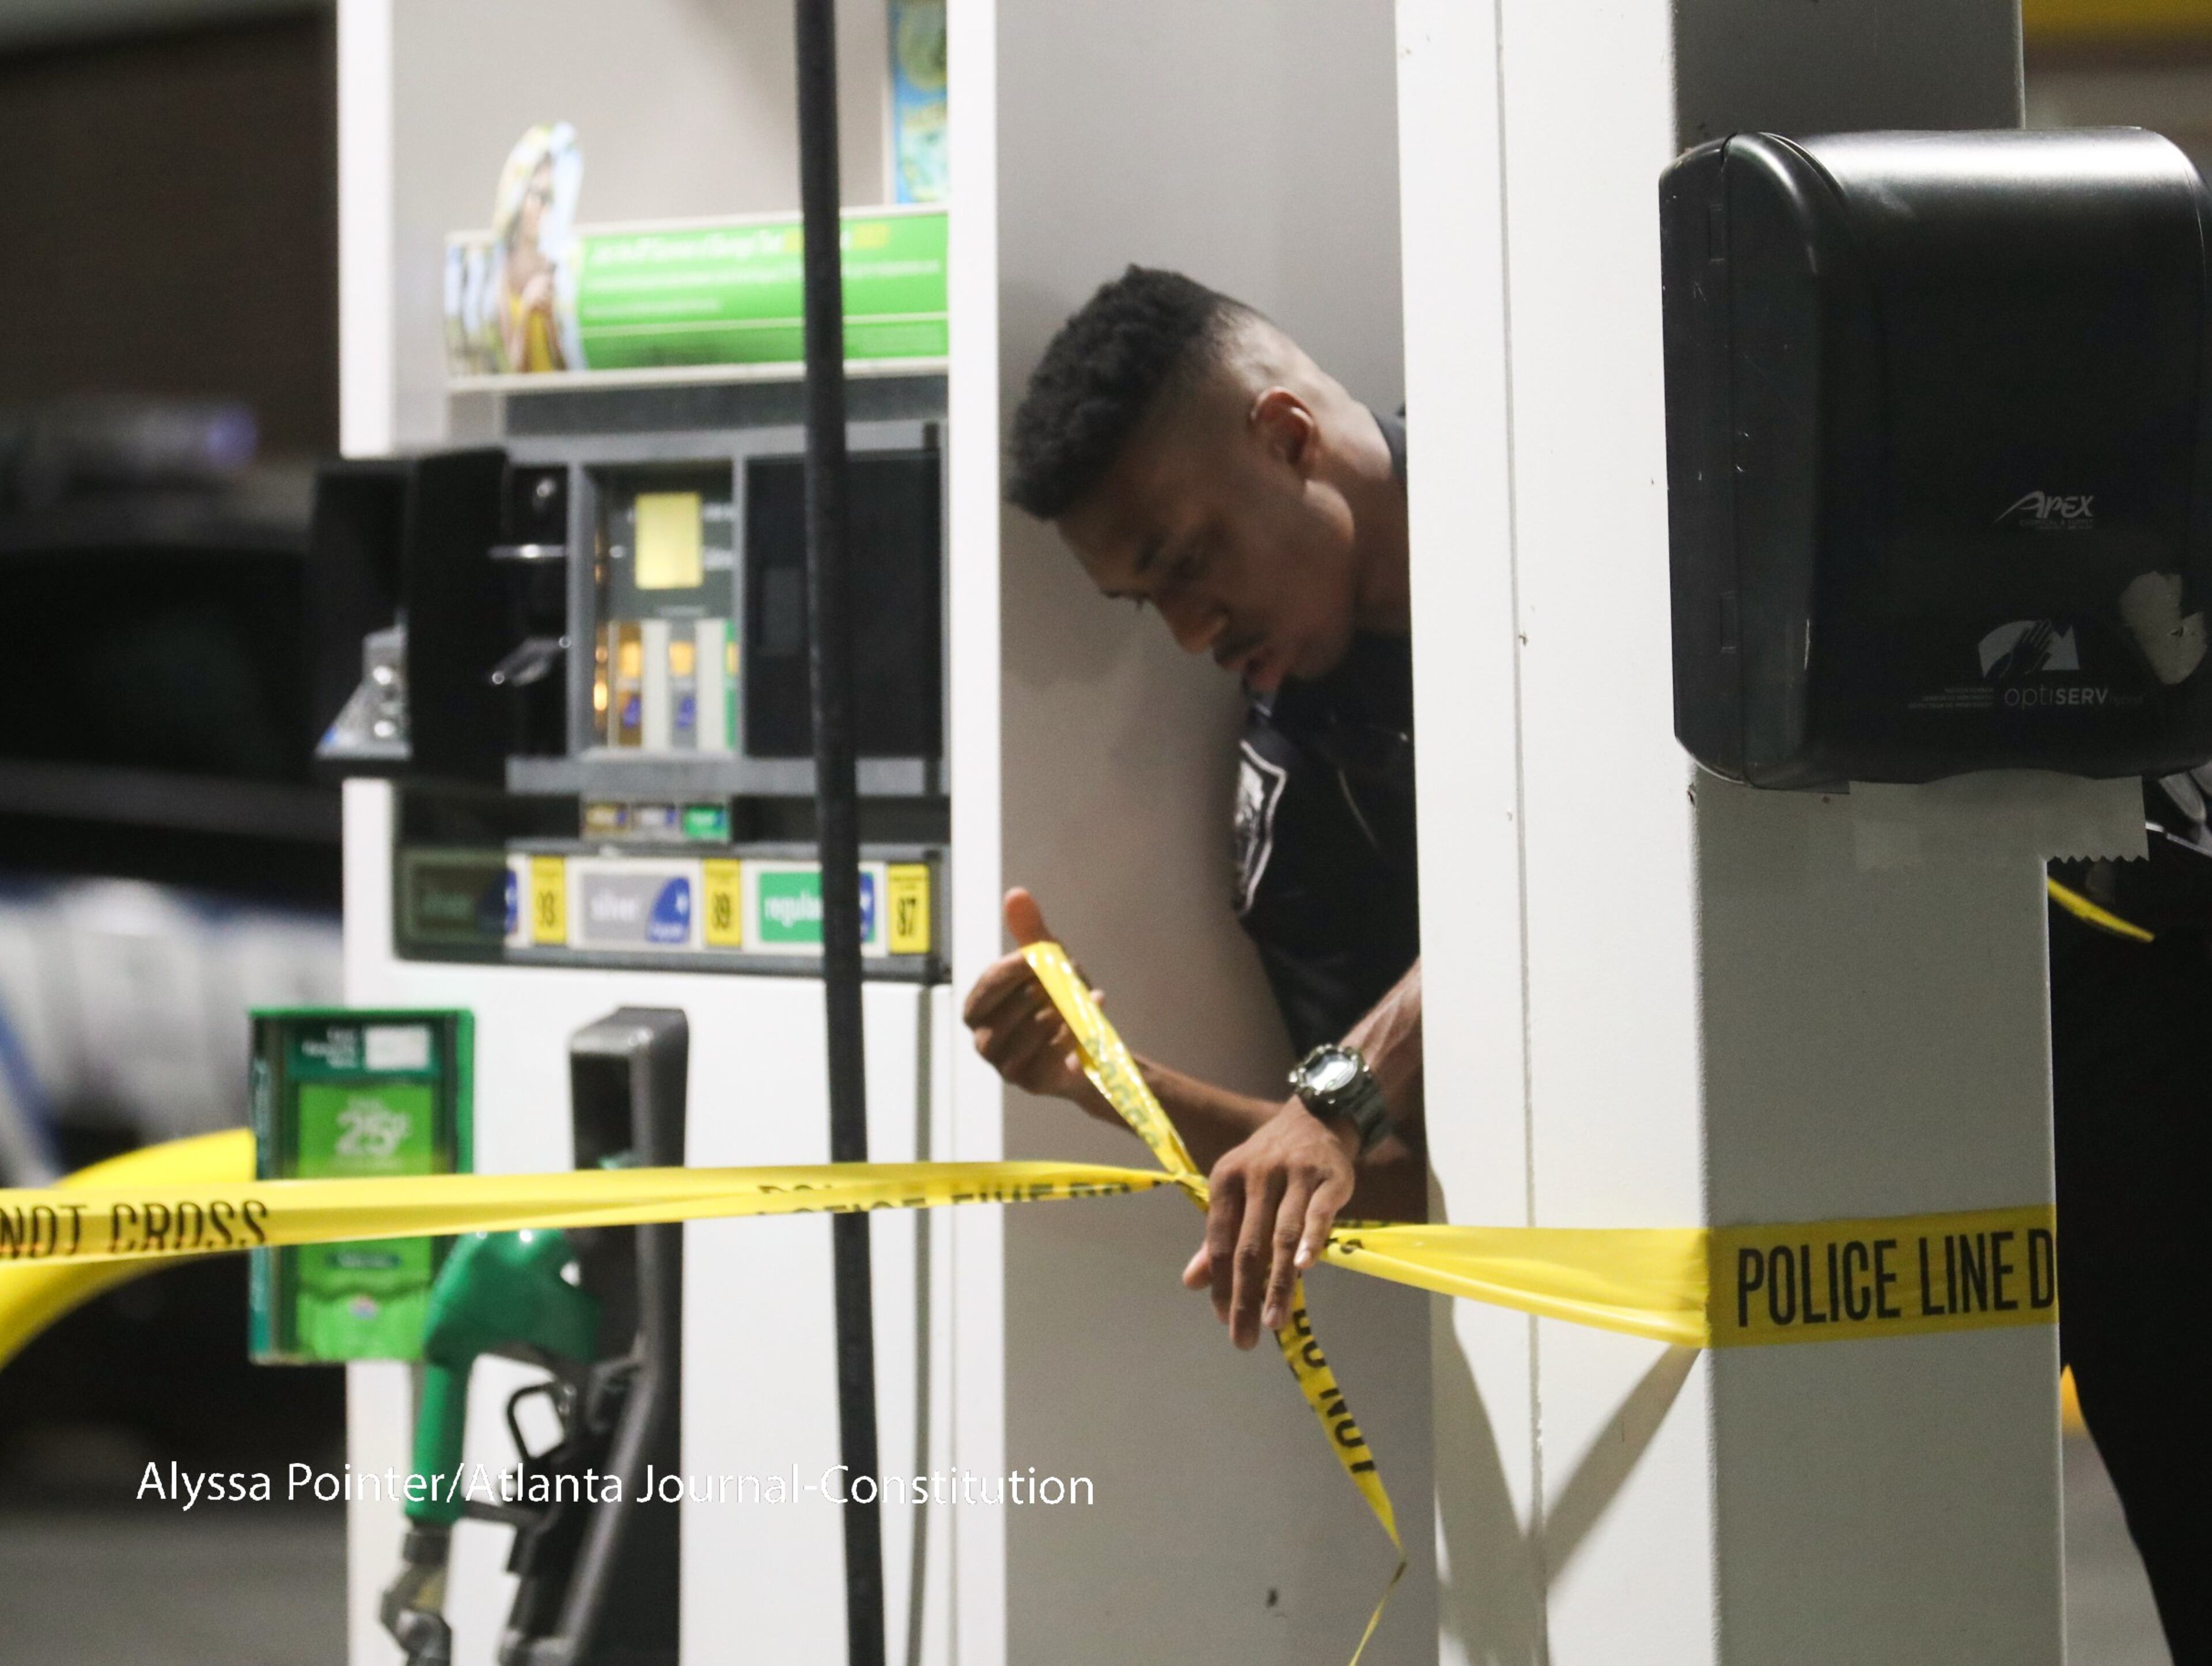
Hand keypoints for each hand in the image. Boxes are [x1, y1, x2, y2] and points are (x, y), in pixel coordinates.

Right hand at [961, 890, 1114, 1120]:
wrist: (1088, 1050)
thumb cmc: (1058, 1001)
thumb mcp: (1047, 964)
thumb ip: (1030, 932)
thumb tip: (1016, 894)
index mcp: (979, 1011)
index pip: (986, 988)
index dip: (1013, 971)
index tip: (1042, 956)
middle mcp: (985, 1041)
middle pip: (1007, 1012)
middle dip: (1042, 992)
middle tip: (1069, 980)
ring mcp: (1006, 1066)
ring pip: (1030, 1034)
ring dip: (1059, 1014)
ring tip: (1078, 1002)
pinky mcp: (1032, 1083)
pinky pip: (1049, 1059)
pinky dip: (1071, 1039)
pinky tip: (1088, 1026)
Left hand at [1181, 1100, 1355, 1348]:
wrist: (1315, 1119)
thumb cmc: (1270, 1167)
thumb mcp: (1237, 1192)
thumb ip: (1217, 1239)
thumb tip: (1191, 1284)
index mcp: (1226, 1179)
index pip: (1220, 1240)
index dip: (1220, 1282)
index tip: (1223, 1320)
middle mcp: (1256, 1174)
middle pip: (1249, 1245)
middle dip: (1245, 1296)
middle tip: (1244, 1339)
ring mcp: (1294, 1174)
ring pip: (1282, 1235)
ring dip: (1278, 1282)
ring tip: (1273, 1322)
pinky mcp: (1329, 1176)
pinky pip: (1318, 1212)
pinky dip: (1312, 1239)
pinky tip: (1306, 1268)